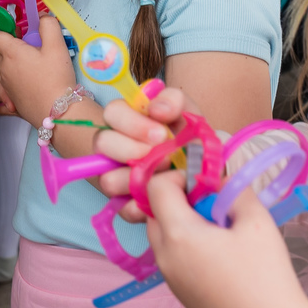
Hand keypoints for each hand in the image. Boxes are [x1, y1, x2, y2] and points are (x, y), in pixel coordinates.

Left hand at [0, 14, 76, 124]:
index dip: (2, 29)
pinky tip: (20, 89)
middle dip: (15, 47)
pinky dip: (10, 86)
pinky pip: (5, 91)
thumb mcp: (57, 45)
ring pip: (4, 70)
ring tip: (34, 68)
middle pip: (2, 52)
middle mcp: (3, 70)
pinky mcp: (11, 102)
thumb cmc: (56, 78)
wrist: (59, 113)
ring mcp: (6, 87)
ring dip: (14, 65)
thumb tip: (41, 16)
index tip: (13, 28)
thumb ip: (48, 25)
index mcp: (10, 53)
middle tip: (35, 48)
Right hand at [96, 88, 194, 221]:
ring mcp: (116, 175)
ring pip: (107, 179)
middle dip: (133, 150)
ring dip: (136, 180)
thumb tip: (156, 109)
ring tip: (164, 177)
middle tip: (164, 157)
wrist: (206, 172)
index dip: (133, 123)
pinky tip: (160, 199)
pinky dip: (141, 206)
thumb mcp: (188, 113)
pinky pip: (122, 208)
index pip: (113, 112)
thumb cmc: (191, 138)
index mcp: (128, 118)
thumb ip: (173, 100)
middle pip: (102, 142)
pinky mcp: (124, 203)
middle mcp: (115, 145)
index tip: (161, 134)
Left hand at [142, 176, 307, 307]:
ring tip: (221, 230)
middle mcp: (164, 256)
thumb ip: (235, 189)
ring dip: (184, 220)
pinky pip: (172, 254)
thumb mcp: (256, 221)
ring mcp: (168, 276)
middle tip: (216, 205)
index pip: (155, 187)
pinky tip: (220, 252)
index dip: (179, 176)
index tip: (207, 184)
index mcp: (178, 235)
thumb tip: (220, 179)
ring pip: (162, 232)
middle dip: (182, 198)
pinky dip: (186, 242)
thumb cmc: (265, 276)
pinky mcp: (178, 291)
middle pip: (155, 210)